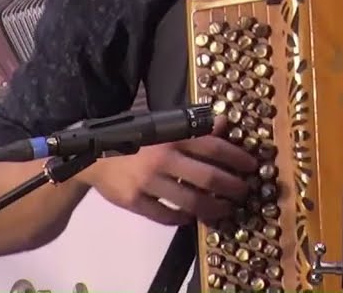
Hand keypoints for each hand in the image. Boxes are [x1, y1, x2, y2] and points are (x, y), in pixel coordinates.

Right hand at [81, 116, 257, 225]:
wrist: (91, 154)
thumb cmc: (132, 137)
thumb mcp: (161, 124)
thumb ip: (192, 126)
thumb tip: (224, 123)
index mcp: (171, 136)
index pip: (213, 147)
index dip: (237, 158)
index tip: (252, 167)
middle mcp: (162, 159)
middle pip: (208, 177)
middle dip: (232, 187)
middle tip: (244, 191)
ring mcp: (148, 183)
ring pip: (191, 202)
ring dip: (214, 208)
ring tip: (226, 209)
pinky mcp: (136, 201)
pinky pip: (166, 216)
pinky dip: (183, 219)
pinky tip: (192, 217)